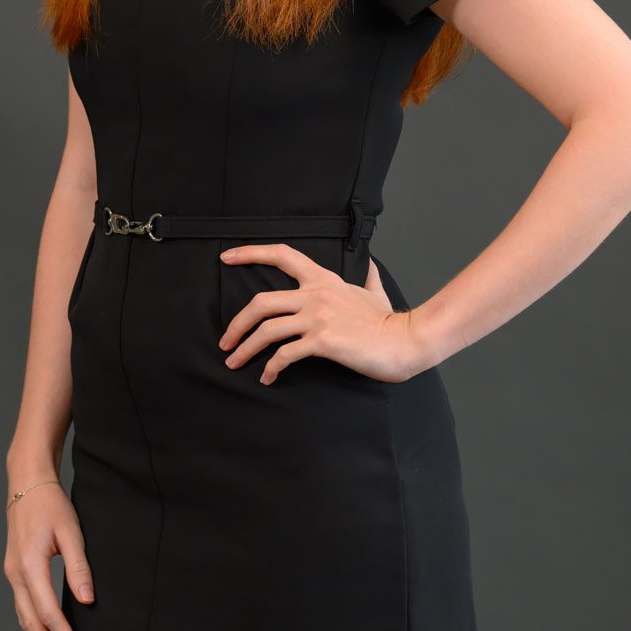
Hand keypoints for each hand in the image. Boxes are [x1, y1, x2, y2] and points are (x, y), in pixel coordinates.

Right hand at [3, 481, 93, 630]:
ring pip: (24, 620)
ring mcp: (12, 575)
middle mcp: (16, 575)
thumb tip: (87, 601)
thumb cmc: (51, 505)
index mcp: (29, 565)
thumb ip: (79, 567)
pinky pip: (23, 608)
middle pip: (31, 625)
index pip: (48, 613)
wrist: (26, 484)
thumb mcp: (71, 532)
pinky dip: (34, 629)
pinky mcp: (15, 573)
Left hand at [217, 245, 420, 384]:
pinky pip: (284, 355)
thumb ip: (367, 276)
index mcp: (323, 279)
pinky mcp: (322, 342)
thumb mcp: (374, 291)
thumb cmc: (387, 321)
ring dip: (246, 348)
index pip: (281, 255)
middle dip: (237, 324)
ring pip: (267, 330)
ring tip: (235, 362)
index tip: (226, 257)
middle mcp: (316, 294)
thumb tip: (369, 263)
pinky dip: (270, 368)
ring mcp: (318, 317)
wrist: (404, 341)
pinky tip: (267, 377)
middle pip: (261, 302)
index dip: (250, 253)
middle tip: (226, 341)